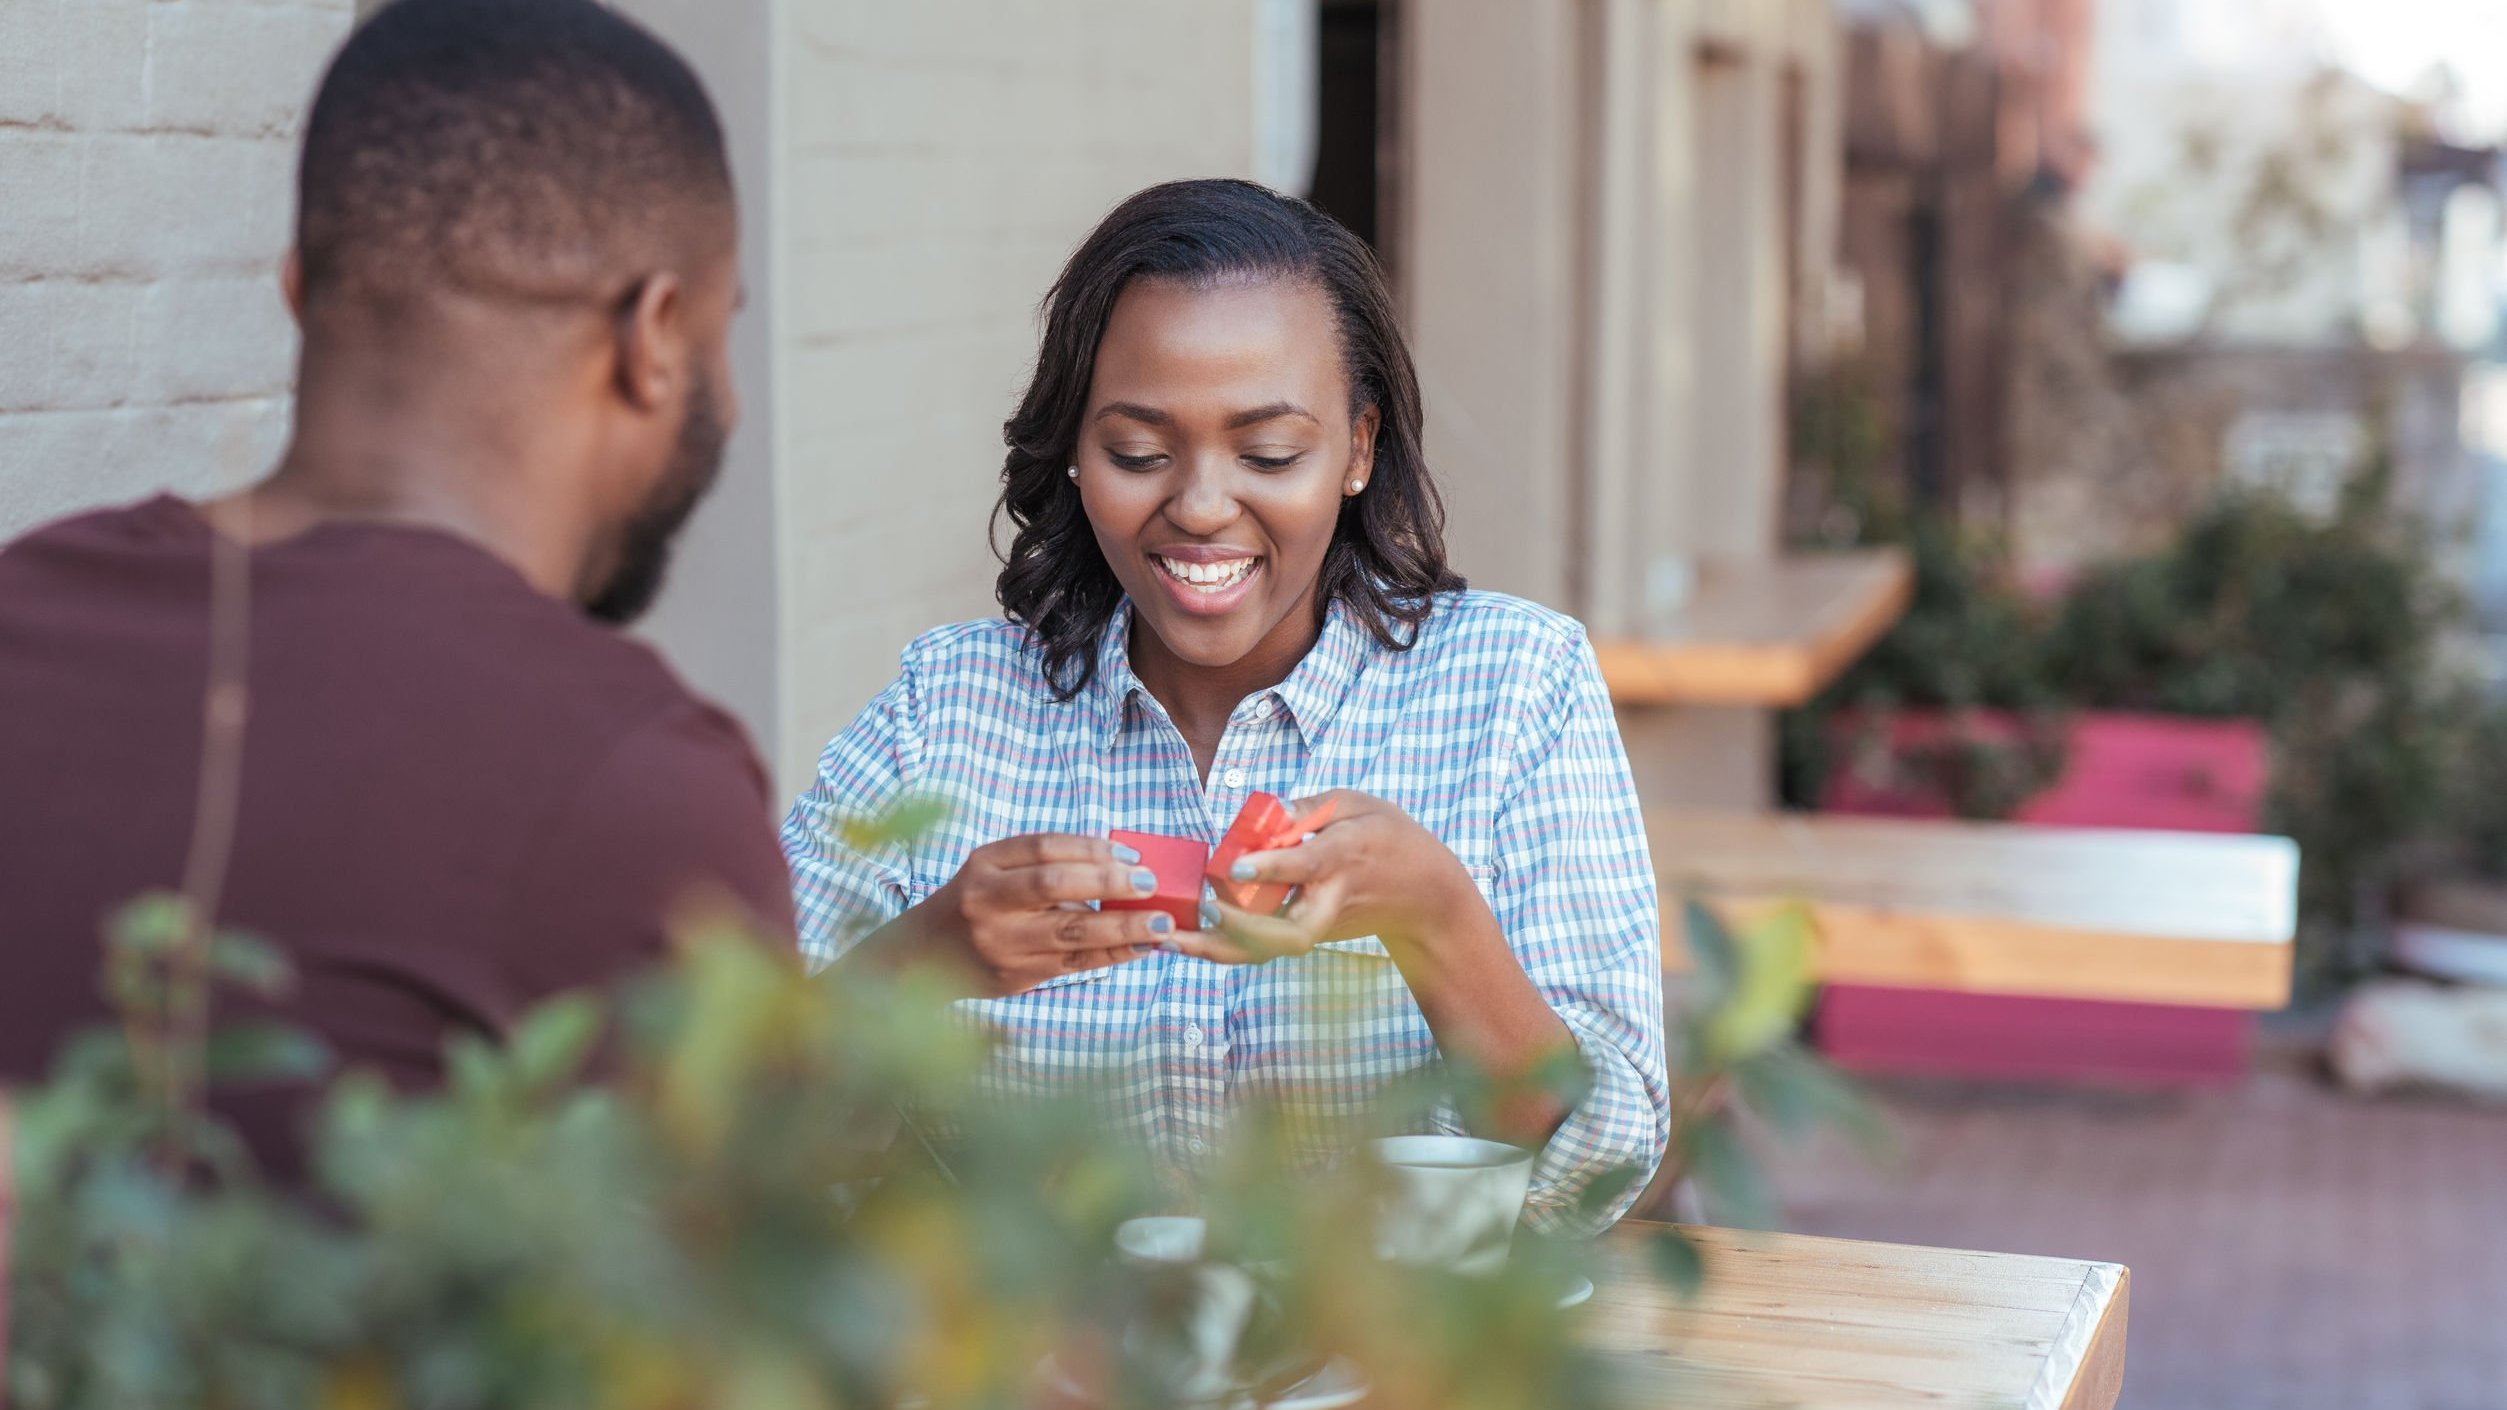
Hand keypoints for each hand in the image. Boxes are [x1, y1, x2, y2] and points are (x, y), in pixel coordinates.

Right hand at [915, 834, 1171, 996]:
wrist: (923, 958)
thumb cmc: (975, 903)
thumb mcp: (994, 871)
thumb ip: (1044, 864)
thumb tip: (1117, 865)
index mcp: (984, 866)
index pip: (1042, 848)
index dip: (1090, 848)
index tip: (1130, 856)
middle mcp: (987, 902)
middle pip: (1053, 886)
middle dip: (1108, 883)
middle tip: (1151, 884)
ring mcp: (1001, 943)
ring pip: (1070, 933)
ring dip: (1122, 928)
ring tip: (1161, 924)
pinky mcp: (1015, 976)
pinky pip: (1073, 964)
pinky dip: (1112, 955)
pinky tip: (1141, 947)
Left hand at [1169, 791, 1479, 965]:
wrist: (1425, 898)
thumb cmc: (1391, 840)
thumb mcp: (1360, 804)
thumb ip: (1311, 807)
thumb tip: (1267, 812)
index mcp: (1345, 856)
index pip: (1307, 866)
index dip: (1272, 867)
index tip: (1236, 867)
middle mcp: (1330, 899)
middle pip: (1287, 930)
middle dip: (1242, 929)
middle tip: (1202, 911)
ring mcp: (1320, 924)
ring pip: (1268, 948)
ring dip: (1221, 949)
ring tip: (1171, 940)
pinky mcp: (1310, 936)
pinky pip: (1263, 948)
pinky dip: (1225, 950)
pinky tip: (1185, 943)